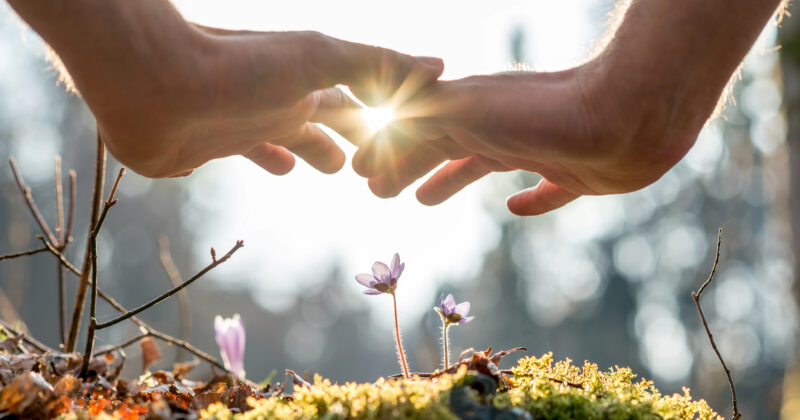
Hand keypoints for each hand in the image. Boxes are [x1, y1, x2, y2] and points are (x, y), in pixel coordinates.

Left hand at [7, 0, 442, 177]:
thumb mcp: (318, 59)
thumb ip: (376, 64)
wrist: (152, 82)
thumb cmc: (239, 68)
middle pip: (327, 119)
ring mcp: (245, 121)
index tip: (408, 141)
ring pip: (290, 137)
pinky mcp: (210, 146)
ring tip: (331, 167)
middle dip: (352, 137)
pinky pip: (247, 154)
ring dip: (311, 149)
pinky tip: (274, 167)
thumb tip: (440, 64)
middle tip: (373, 164)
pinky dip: (266, 160)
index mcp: (308, 82)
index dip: (384, 121)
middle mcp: (280, 99)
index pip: (358, 102)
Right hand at [353, 63, 702, 214]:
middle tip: (382, 191)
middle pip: (442, 149)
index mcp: (471, 113)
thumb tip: (379, 137)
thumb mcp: (467, 113)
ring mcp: (539, 148)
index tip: (362, 177)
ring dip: (450, 180)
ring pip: (482, 165)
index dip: (387, 156)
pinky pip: (545, 190)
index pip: (416, 136)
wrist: (630, 111)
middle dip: (409, 167)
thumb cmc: (544, 113)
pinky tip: (517, 207)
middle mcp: (500, 127)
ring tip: (425, 199)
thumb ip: (422, 122)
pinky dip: (529, 200)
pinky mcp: (577, 174)